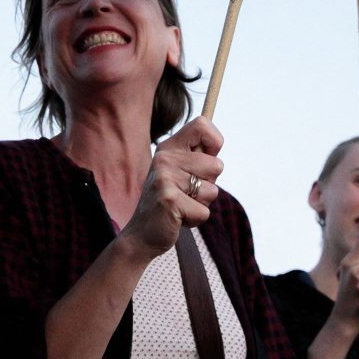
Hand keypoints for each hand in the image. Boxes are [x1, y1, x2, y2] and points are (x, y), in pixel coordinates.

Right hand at [121, 117, 223, 259]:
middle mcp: (165, 158)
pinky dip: (196, 219)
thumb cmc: (170, 201)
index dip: (215, 143)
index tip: (208, 159)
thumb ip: (197, 158)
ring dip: (202, 204)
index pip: (202, 125)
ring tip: (182, 205)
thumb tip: (216, 145)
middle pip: (216, 165)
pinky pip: (204, 211)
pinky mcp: (169, 200)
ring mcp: (165, 178)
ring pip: (212, 191)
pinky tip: (178, 218)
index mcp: (168, 147)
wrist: (142, 234)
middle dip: (209, 185)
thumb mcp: (180, 173)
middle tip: (187, 193)